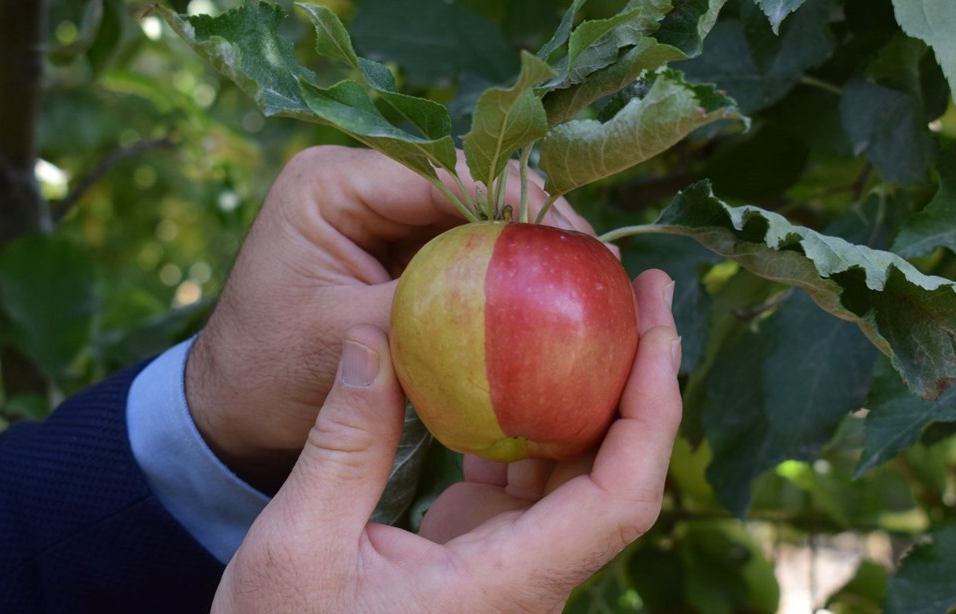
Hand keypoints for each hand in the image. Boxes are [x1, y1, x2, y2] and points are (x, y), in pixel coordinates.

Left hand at [184, 146, 597, 492]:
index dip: (517, 201)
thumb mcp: (352, 341)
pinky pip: (455, 251)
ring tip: (581, 280)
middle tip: (594, 262)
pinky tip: (542, 298)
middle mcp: (355, 182)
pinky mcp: (389, 248)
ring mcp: (374, 214)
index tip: (576, 240)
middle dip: (529, 224)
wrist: (231, 410)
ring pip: (467, 217)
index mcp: (330, 183)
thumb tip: (528, 296)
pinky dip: (495, 275)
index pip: (442, 173)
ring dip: (519, 249)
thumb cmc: (270, 376)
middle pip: (463, 187)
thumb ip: (433, 309)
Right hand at [211, 270, 681, 612]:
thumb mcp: (301, 543)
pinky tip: (517, 365)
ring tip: (590, 311)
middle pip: (618, 470)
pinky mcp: (488, 550)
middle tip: (639, 288)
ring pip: (579, 469)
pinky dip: (532, 416)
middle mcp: (532, 573)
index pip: (620, 496)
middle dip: (639, 376)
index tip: (654, 325)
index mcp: (509, 583)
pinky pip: (531, 476)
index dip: (652, 407)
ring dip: (591, 390)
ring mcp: (514, 561)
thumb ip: (344, 442)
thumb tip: (372, 338)